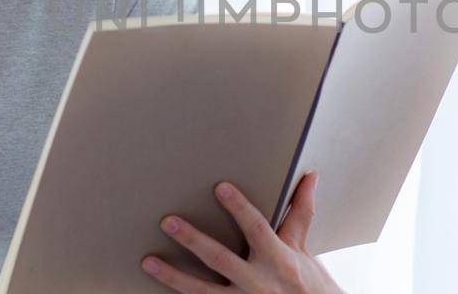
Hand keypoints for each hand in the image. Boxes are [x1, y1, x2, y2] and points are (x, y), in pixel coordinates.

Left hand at [143, 172, 342, 293]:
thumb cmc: (307, 284)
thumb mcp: (302, 249)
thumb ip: (300, 213)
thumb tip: (309, 176)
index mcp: (278, 260)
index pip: (255, 228)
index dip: (238, 207)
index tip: (220, 187)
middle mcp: (258, 283)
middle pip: (220, 259)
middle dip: (192, 240)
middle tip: (168, 221)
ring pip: (202, 290)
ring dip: (172, 276)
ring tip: (148, 261)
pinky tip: (154, 291)